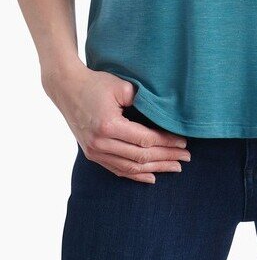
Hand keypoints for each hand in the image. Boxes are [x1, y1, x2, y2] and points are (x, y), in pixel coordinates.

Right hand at [42, 60, 191, 181]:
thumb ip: (141, 100)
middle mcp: (101, 143)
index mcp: (109, 126)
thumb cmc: (95, 83)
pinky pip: (117, 169)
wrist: (67, 89)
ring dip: (155, 169)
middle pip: (140, 157)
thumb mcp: (120, 86)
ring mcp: (95, 151)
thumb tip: (162, 115)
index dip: (166, 143)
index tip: (183, 143)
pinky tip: (151, 176)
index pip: (145, 140)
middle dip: (166, 158)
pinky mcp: (92, 154)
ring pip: (130, 167)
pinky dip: (135, 175)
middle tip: (186, 158)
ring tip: (175, 167)